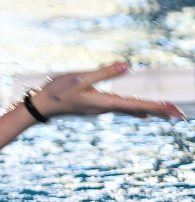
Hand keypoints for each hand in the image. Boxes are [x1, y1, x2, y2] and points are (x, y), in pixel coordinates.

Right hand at [32, 62, 183, 119]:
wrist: (42, 106)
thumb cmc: (58, 92)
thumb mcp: (79, 79)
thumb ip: (102, 73)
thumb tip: (125, 66)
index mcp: (104, 102)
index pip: (136, 104)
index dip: (156, 106)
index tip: (172, 110)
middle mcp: (106, 107)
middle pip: (137, 108)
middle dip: (159, 110)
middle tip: (178, 115)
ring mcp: (102, 107)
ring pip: (131, 109)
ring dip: (150, 109)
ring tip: (167, 112)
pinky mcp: (98, 105)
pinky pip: (123, 108)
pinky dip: (137, 109)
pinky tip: (143, 113)